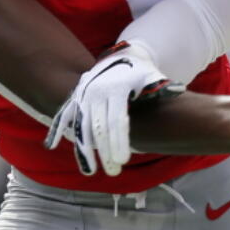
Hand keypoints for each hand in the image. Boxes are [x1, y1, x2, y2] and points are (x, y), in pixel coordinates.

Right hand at [44, 43, 180, 175]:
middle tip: (114, 172)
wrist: (121, 57)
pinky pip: (65, 114)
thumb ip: (162, 86)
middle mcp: (98, 91)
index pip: (118, 120)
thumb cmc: (141, 72)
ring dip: (84, 150)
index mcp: (117, 88)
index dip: (120, 141)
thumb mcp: (153, 76)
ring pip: (82, 125)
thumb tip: (178, 91)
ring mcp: (84, 94)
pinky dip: (57, 129)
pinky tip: (52, 146)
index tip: (124, 160)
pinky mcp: (76, 97)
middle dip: (106, 151)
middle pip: (100, 127)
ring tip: (91, 172)